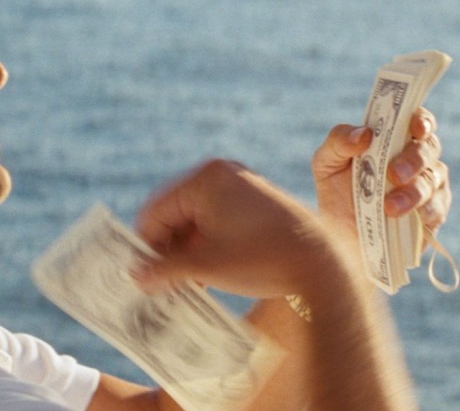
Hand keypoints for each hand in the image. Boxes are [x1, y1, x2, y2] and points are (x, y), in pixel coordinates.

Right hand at [133, 159, 337, 298]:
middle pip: (176, 215)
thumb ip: (164, 269)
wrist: (322, 264)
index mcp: (205, 178)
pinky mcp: (256, 203)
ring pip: (197, 221)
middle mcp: (222, 174)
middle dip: (170, 250)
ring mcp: (241, 187)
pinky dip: (209, 246)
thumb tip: (137, 276)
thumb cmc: (262, 259)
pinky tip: (210, 276)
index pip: (156, 211)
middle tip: (166, 284)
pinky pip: (218, 222)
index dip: (147, 246)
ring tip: (190, 285)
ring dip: (189, 253)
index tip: (146, 277)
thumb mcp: (206, 267)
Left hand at [312, 107, 451, 239]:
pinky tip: (402, 217)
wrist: (338, 236)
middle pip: (428, 149)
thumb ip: (339, 141)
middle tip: (394, 174)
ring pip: (433, 180)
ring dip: (413, 192)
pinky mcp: (432, 216)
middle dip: (413, 160)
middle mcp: (418, 160)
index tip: (416, 128)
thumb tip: (364, 133)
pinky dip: (422, 212)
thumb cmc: (336, 191)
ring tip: (389, 207)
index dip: (422, 120)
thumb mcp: (326, 163)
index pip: (418, 120)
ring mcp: (429, 187)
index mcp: (396, 139)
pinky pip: (436, 209)